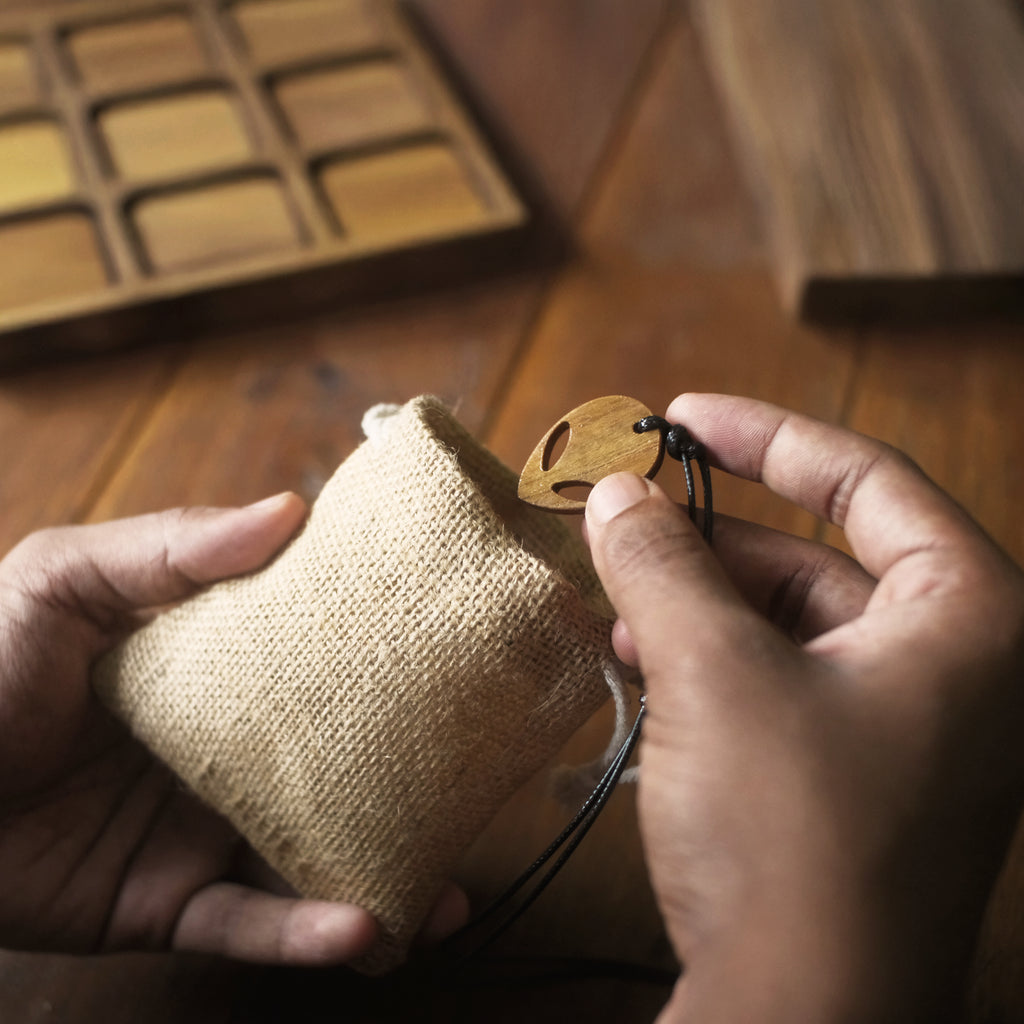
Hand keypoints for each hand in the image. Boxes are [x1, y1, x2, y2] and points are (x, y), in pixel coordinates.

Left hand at [0, 495, 463, 964]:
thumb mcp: (67, 578)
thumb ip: (172, 543)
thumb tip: (292, 511)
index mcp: (216, 672)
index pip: (318, 662)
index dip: (384, 658)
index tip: (454, 653)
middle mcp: (226, 750)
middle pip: (335, 766)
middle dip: (409, 779)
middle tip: (481, 779)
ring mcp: (202, 830)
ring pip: (312, 857)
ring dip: (385, 875)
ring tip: (450, 888)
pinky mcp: (166, 902)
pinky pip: (249, 923)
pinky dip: (305, 932)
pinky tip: (362, 928)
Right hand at [585, 394, 1023, 1022]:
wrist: (799, 1022)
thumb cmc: (789, 838)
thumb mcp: (713, 672)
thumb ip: (663, 563)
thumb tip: (616, 491)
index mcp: (974, 617)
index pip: (871, 481)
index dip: (766, 437)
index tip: (682, 418)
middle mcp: (960, 665)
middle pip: (819, 557)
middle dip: (711, 541)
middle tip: (622, 523)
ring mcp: (913, 726)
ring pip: (790, 623)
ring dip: (698, 605)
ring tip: (618, 605)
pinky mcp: (862, 775)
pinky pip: (781, 681)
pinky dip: (710, 662)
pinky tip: (642, 659)